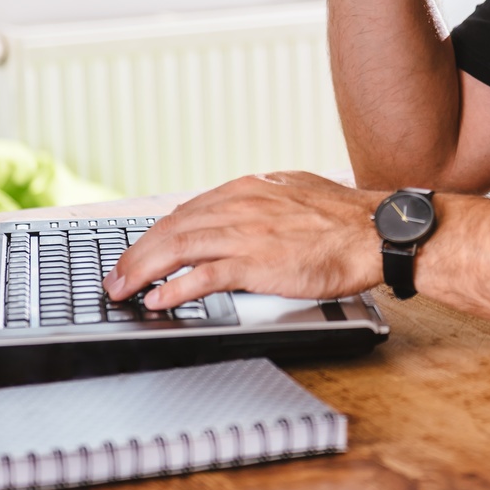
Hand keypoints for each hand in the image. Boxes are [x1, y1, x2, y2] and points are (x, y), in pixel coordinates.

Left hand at [102, 172, 382, 308]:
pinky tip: (159, 300)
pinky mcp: (257, 263)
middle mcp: (239, 206)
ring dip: (143, 271)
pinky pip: (204, 277)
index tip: (140, 251)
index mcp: (246, 189)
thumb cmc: (343, 217)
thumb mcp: (293, 190)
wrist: (373, 231)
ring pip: (178, 249)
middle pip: (171, 228)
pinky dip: (176, 289)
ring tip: (123, 290)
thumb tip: (243, 208)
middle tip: (116, 277)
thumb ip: (263, 200)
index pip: (186, 211)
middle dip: (136, 254)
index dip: (156, 235)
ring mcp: (246, 234)